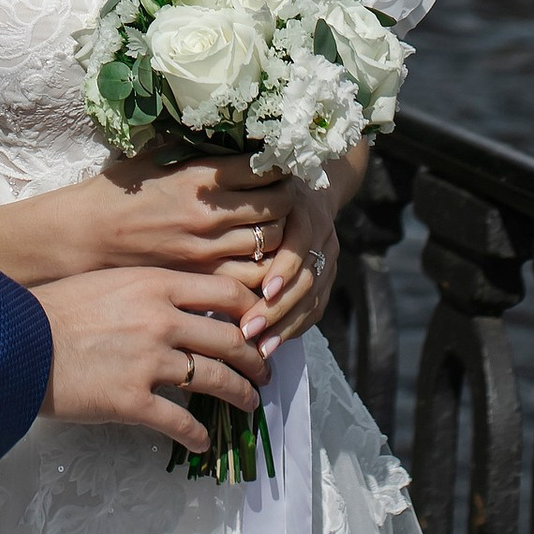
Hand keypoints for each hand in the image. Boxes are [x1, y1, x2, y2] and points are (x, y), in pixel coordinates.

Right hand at [38, 264, 270, 448]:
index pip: (225, 292)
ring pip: (215, 380)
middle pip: (230, 338)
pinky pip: (180, 421)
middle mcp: (161, 320)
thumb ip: (149, 292)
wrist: (18, 342)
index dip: (251, 311)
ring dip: (240, 395)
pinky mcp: (133, 400)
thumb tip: (180, 307)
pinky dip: (197, 434)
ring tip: (250, 404)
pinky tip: (204, 441)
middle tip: (263, 371)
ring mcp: (149, 362)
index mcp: (155, 285)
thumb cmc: (56, 309)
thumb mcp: (109, 283)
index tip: (258, 326)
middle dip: (255, 358)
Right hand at [92, 148, 290, 282]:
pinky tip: (255, 256)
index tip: (277, 165)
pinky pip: (251, 276)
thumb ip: (198, 153)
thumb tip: (235, 140)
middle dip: (286, 197)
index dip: (278, 166)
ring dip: (279, 232)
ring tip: (271, 225)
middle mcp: (208, 214)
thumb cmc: (118, 192)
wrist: (84, 235)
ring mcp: (206, 250)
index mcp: (197, 177)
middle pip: (277, 206)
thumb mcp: (157, 158)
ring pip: (270, 242)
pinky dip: (262, 266)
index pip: (263, 168)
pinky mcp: (200, 278)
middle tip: (282, 194)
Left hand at [210, 170, 338, 351]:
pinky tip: (273, 343)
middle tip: (249, 330)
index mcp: (302, 209)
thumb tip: (205, 232)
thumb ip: (233, 206)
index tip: (263, 292)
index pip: (300, 244)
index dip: (284, 268)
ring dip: (286, 325)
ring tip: (260, 348)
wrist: (305, 186)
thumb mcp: (251, 186)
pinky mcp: (328, 276)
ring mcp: (328, 256)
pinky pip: (316, 307)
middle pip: (307, 278)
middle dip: (279, 308)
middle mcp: (321, 233)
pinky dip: (295, 327)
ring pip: (314, 298)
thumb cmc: (260, 187)